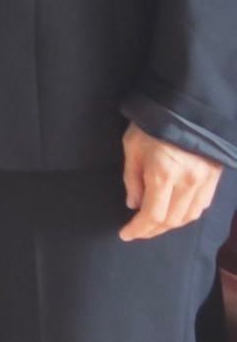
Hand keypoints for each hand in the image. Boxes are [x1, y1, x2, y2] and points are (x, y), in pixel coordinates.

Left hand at [122, 122, 224, 241]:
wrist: (186, 107)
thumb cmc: (152, 124)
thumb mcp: (132, 148)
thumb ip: (132, 179)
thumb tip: (133, 205)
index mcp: (163, 175)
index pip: (153, 215)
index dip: (139, 229)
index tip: (126, 234)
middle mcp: (187, 183)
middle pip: (171, 220)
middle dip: (152, 230)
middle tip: (137, 232)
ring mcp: (204, 181)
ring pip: (188, 216)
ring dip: (170, 225)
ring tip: (154, 226)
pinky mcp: (214, 177)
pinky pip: (202, 205)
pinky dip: (187, 214)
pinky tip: (175, 214)